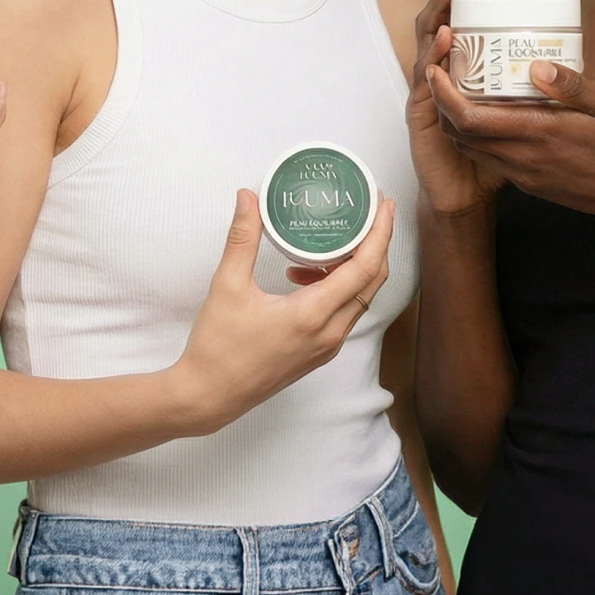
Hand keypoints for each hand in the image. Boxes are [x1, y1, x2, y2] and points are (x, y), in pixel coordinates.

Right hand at [168, 188, 395, 433]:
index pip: (365, 268)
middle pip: (372, 282)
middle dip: (376, 244)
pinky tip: (304, 277)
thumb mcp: (227, 286)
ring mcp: (327, 346)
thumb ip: (242, 239)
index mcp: (313, 314)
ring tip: (328, 242)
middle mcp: (330, 332)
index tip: (384, 204)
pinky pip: (344, 313)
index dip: (380, 233)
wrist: (210, 396)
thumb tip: (248, 198)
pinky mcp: (318, 353)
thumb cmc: (218, 346)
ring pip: (359, 298)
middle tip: (368, 213)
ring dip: (355, 267)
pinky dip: (339, 288)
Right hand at [407, 0, 539, 217]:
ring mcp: (431, 88)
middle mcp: (450, 72)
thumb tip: (566, 60)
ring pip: (431, 39)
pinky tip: (446, 35)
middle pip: (452, 20)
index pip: (479, 21)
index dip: (495, 0)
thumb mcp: (539, 117)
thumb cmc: (505, 157)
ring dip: (443, 11)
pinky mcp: (419, 109)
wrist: (472, 195)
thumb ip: (550, 93)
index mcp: (476, 69)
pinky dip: (432, 53)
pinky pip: (422, 76)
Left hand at [428, 57, 594, 227]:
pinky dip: (478, 136)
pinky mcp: (531, 184)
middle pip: (461, 135)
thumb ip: (573, 85)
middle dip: (443, 104)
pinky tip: (492, 114)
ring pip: (473, 149)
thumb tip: (536, 65)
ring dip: (458, 122)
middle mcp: (524, 159)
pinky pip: (492, 159)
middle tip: (445, 72)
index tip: (436, 69)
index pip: (470, 119)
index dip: (444, 95)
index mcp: (540, 134)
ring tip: (462, 89)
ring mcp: (526, 175)